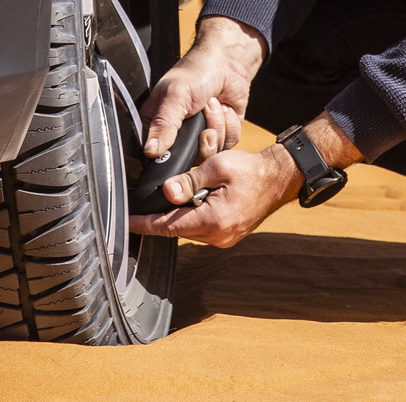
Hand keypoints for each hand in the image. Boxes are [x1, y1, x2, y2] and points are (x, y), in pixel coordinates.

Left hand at [128, 114, 363, 246]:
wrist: (279, 179)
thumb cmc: (250, 170)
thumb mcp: (217, 167)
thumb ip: (189, 180)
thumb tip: (166, 192)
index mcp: (213, 220)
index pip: (168, 226)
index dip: (144, 224)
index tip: (126, 223)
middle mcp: (218, 236)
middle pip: (176, 229)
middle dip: (161, 216)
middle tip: (144, 204)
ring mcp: (224, 239)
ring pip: (188, 229)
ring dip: (178, 215)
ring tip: (172, 198)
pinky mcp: (228, 235)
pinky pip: (200, 228)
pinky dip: (191, 216)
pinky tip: (190, 202)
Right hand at [141, 15, 265, 161]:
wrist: (226, 64)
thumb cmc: (196, 74)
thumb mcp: (175, 96)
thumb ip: (163, 125)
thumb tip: (150, 151)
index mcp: (158, 126)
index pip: (159, 156)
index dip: (174, 153)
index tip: (185, 137)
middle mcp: (178, 136)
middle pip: (189, 159)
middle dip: (201, 136)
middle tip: (202, 112)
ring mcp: (200, 137)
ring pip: (211, 153)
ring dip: (217, 125)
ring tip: (213, 103)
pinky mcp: (221, 136)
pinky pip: (228, 144)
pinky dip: (230, 125)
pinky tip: (225, 108)